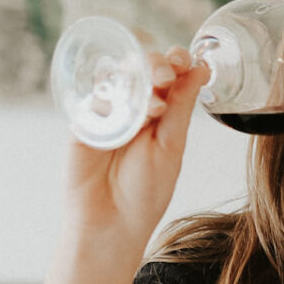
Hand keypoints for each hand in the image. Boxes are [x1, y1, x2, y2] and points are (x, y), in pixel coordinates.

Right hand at [64, 46, 209, 256]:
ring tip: (152, 106)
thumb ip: (182, 106)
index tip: (186, 60)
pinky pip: (93, 98)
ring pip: (116, 77)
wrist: (111, 224)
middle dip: (156, 65)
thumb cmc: (145, 192)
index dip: (176, 61)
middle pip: (142, 68)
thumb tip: (201, 69)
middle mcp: (133, 109)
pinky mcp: (82, 123)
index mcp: (160, 113)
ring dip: (136, 80)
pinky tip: (123, 116)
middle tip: (165, 76)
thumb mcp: (171, 146)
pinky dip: (110, 100)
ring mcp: (107, 114)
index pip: (168, 74)